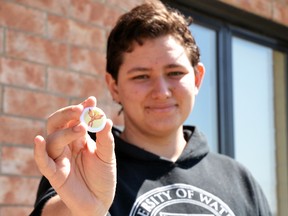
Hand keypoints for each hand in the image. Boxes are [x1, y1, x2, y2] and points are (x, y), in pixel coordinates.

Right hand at [34, 96, 115, 214]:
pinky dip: (39, 151)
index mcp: (78, 138)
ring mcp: (59, 158)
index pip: (74, 119)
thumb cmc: (102, 176)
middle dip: (67, 114)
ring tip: (82, 128)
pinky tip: (39, 140)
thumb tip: (106, 120)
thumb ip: (106, 139)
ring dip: (65, 132)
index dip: (81, 108)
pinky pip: (43, 162)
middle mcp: (66, 145)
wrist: (99, 201)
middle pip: (57, 124)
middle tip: (81, 109)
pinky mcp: (55, 174)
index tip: (91, 100)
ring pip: (53, 139)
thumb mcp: (107, 155)